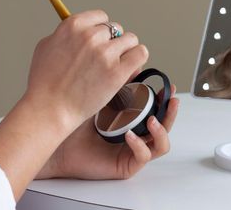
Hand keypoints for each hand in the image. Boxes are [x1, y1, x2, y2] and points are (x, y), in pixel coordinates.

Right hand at [25, 10, 148, 126]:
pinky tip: (130, 68)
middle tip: (106, 59)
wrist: (49, 109)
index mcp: (73, 25)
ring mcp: (105, 53)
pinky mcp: (117, 71)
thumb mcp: (46, 46)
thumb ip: (65, 34)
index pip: (101, 17)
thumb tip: (82, 30)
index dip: (102, 31)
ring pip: (130, 39)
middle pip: (116, 29)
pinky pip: (140, 53)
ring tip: (117, 64)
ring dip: (126, 50)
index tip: (99, 42)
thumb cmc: (44, 82)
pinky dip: (137, 59)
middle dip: (112, 42)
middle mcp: (90, 36)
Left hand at [38, 85, 178, 179]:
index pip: (156, 109)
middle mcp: (136, 135)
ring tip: (152, 120)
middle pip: (164, 126)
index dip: (165, 99)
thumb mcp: (102, 98)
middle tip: (171, 101)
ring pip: (161, 144)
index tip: (168, 87)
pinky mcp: (127, 165)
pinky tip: (129, 135)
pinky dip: (139, 145)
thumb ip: (119, 84)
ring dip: (161, 130)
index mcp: (132, 120)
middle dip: (171, 113)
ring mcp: (133, 150)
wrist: (59, 143)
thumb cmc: (76, 123)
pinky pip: (143, 156)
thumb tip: (133, 64)